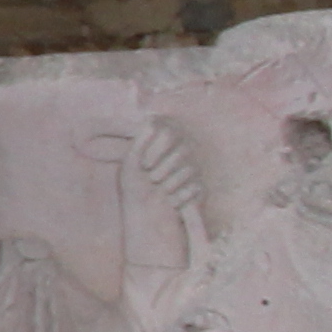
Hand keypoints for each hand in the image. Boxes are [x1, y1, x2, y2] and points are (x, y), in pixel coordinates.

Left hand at [133, 117, 206, 235]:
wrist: (144, 214)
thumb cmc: (134, 185)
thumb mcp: (131, 163)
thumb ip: (139, 141)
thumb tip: (150, 117)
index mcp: (164, 142)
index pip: (169, 132)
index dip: (156, 150)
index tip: (144, 165)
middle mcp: (181, 151)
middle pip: (182, 150)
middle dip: (162, 169)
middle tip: (151, 179)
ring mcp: (193, 167)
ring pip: (189, 169)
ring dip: (169, 184)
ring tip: (159, 190)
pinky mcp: (200, 186)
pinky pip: (195, 187)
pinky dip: (178, 197)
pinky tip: (170, 201)